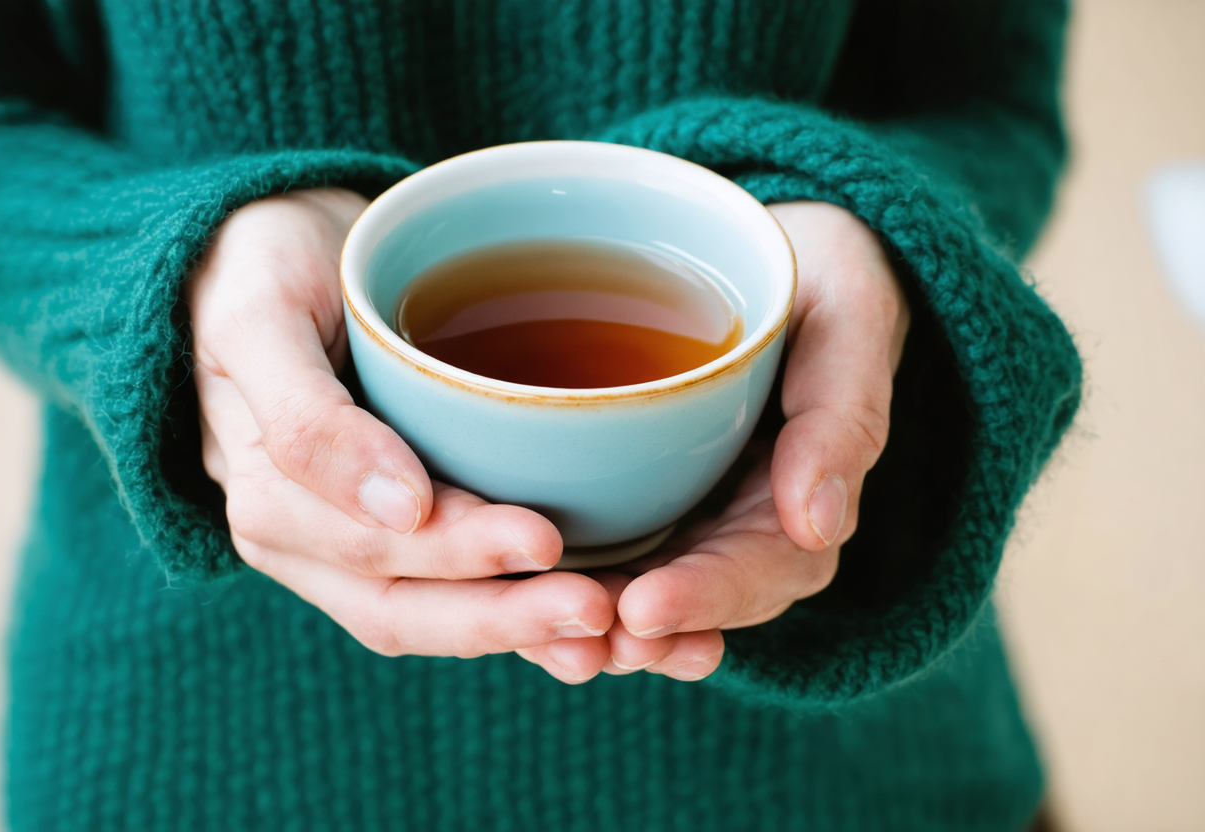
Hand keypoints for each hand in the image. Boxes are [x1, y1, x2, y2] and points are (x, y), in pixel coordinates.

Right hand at [189, 189, 613, 658]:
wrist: (268, 248)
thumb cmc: (259, 269)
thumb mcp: (259, 318)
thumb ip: (307, 417)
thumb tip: (400, 509)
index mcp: (272, 500)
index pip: (372, 551)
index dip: (458, 554)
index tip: (545, 540)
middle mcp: (310, 542)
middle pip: (410, 605)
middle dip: (504, 614)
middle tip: (598, 607)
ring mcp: (354, 544)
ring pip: (437, 614)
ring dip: (521, 629)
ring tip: (606, 628)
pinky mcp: (402, 529)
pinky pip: (457, 588)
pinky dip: (519, 608)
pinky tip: (592, 611)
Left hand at [516, 202, 909, 682]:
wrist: (765, 249)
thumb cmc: (818, 276)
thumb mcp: (850, 319)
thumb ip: (844, 414)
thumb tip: (819, 525)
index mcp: (803, 492)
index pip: (769, 567)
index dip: (710, 596)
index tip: (646, 608)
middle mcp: (743, 518)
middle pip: (701, 596)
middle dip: (644, 627)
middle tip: (582, 639)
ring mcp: (688, 510)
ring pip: (646, 587)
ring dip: (600, 623)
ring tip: (545, 637)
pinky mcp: (635, 491)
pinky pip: (604, 549)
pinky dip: (566, 580)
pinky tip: (519, 595)